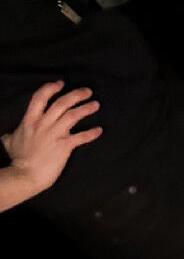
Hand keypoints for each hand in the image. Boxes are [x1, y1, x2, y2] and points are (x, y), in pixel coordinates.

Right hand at [2, 81, 100, 197]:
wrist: (25, 175)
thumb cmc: (18, 159)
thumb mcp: (9, 142)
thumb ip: (11, 135)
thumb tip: (6, 136)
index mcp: (30, 120)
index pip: (40, 97)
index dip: (51, 88)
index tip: (61, 83)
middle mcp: (43, 124)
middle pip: (62, 103)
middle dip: (76, 95)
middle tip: (87, 91)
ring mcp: (55, 134)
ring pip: (73, 115)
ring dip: (86, 109)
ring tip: (96, 104)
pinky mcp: (64, 146)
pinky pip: (81, 137)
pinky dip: (91, 133)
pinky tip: (99, 130)